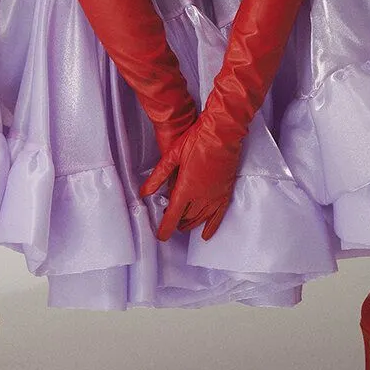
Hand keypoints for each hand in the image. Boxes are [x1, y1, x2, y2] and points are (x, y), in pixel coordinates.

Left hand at [139, 116, 242, 240]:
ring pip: (200, 218)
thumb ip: (158, 176)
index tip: (161, 236)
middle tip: (169, 218)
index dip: (165, 229)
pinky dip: (211, 227)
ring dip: (190, 223)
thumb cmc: (197, 139)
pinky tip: (206, 235)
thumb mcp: (172, 155)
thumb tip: (144, 191)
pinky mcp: (225, 192)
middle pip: (186, 218)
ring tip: (182, 224)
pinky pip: (218, 216)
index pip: (172, 216)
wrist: (222, 132)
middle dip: (176, 222)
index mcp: (185, 188)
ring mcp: (214, 195)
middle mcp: (201, 196)